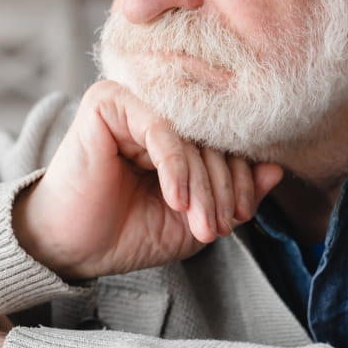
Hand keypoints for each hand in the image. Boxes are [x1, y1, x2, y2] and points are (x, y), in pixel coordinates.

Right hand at [15, 80, 283, 279]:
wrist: (71, 246)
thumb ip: (234, 193)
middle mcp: (158, 108)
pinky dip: (175, 169)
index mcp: (179, 130)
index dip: (240, 181)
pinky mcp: (108, 101)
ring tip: (200, 225)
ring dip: (202, 187)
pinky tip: (175, 202)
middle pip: (213, 138)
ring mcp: (134, 101)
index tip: (237, 220)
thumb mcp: (194, 218)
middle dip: (222, 190)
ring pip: (191, 137)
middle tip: (219, 228)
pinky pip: (161, 130)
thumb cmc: (128, 231)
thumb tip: (276, 169)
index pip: (226, 142)